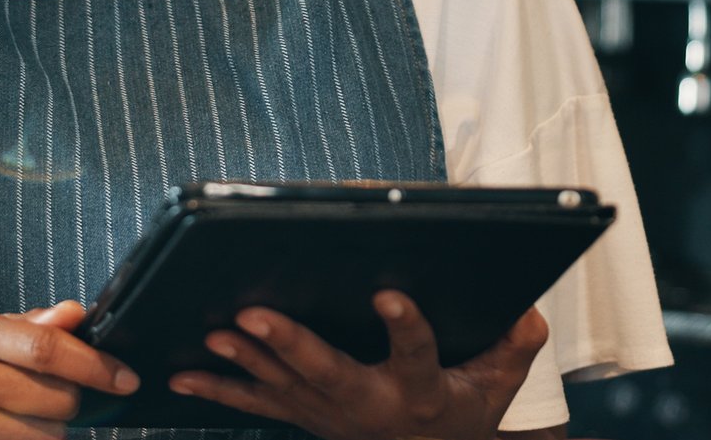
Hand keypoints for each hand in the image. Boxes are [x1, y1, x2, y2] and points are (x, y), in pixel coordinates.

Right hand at [0, 301, 138, 439]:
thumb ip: (31, 327)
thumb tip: (77, 313)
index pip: (48, 348)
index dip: (96, 366)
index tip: (127, 379)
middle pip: (57, 400)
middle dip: (73, 403)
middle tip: (57, 399)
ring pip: (46, 437)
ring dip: (52, 432)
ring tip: (25, 419)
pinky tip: (9, 433)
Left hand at [167, 292, 548, 439]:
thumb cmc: (460, 415)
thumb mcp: (496, 388)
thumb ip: (512, 350)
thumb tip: (529, 313)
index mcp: (420, 391)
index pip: (416, 355)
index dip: (403, 326)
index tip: (387, 295)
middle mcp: (368, 404)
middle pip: (327, 372)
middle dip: (289, 343)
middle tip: (255, 314)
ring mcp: (328, 414)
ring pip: (283, 385)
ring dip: (245, 360)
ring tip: (213, 332)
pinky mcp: (302, 415)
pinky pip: (254, 402)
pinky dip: (216, 388)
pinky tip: (180, 373)